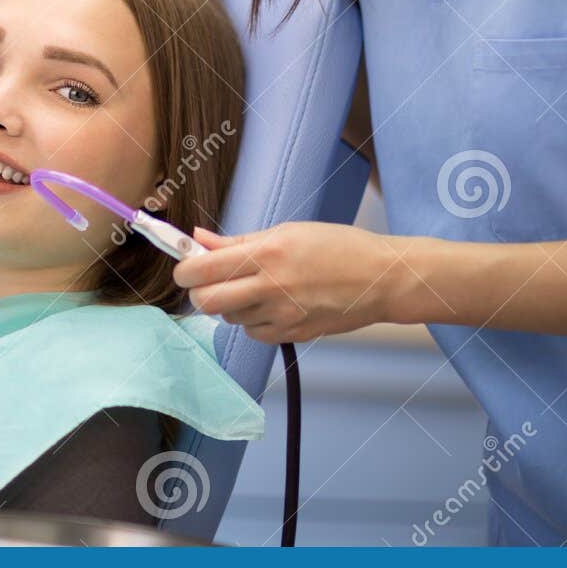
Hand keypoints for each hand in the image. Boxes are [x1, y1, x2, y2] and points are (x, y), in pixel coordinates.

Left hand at [173, 223, 404, 341]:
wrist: (382, 279)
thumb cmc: (338, 246)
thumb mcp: (286, 231)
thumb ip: (238, 241)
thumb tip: (198, 239)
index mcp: (266, 254)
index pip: (202, 269)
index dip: (184, 267)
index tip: (185, 263)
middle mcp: (270, 287)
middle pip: (206, 301)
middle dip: (200, 290)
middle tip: (210, 280)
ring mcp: (282, 316)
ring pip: (229, 318)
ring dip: (230, 304)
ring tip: (253, 287)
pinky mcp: (292, 335)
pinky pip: (253, 332)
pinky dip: (253, 320)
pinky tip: (271, 303)